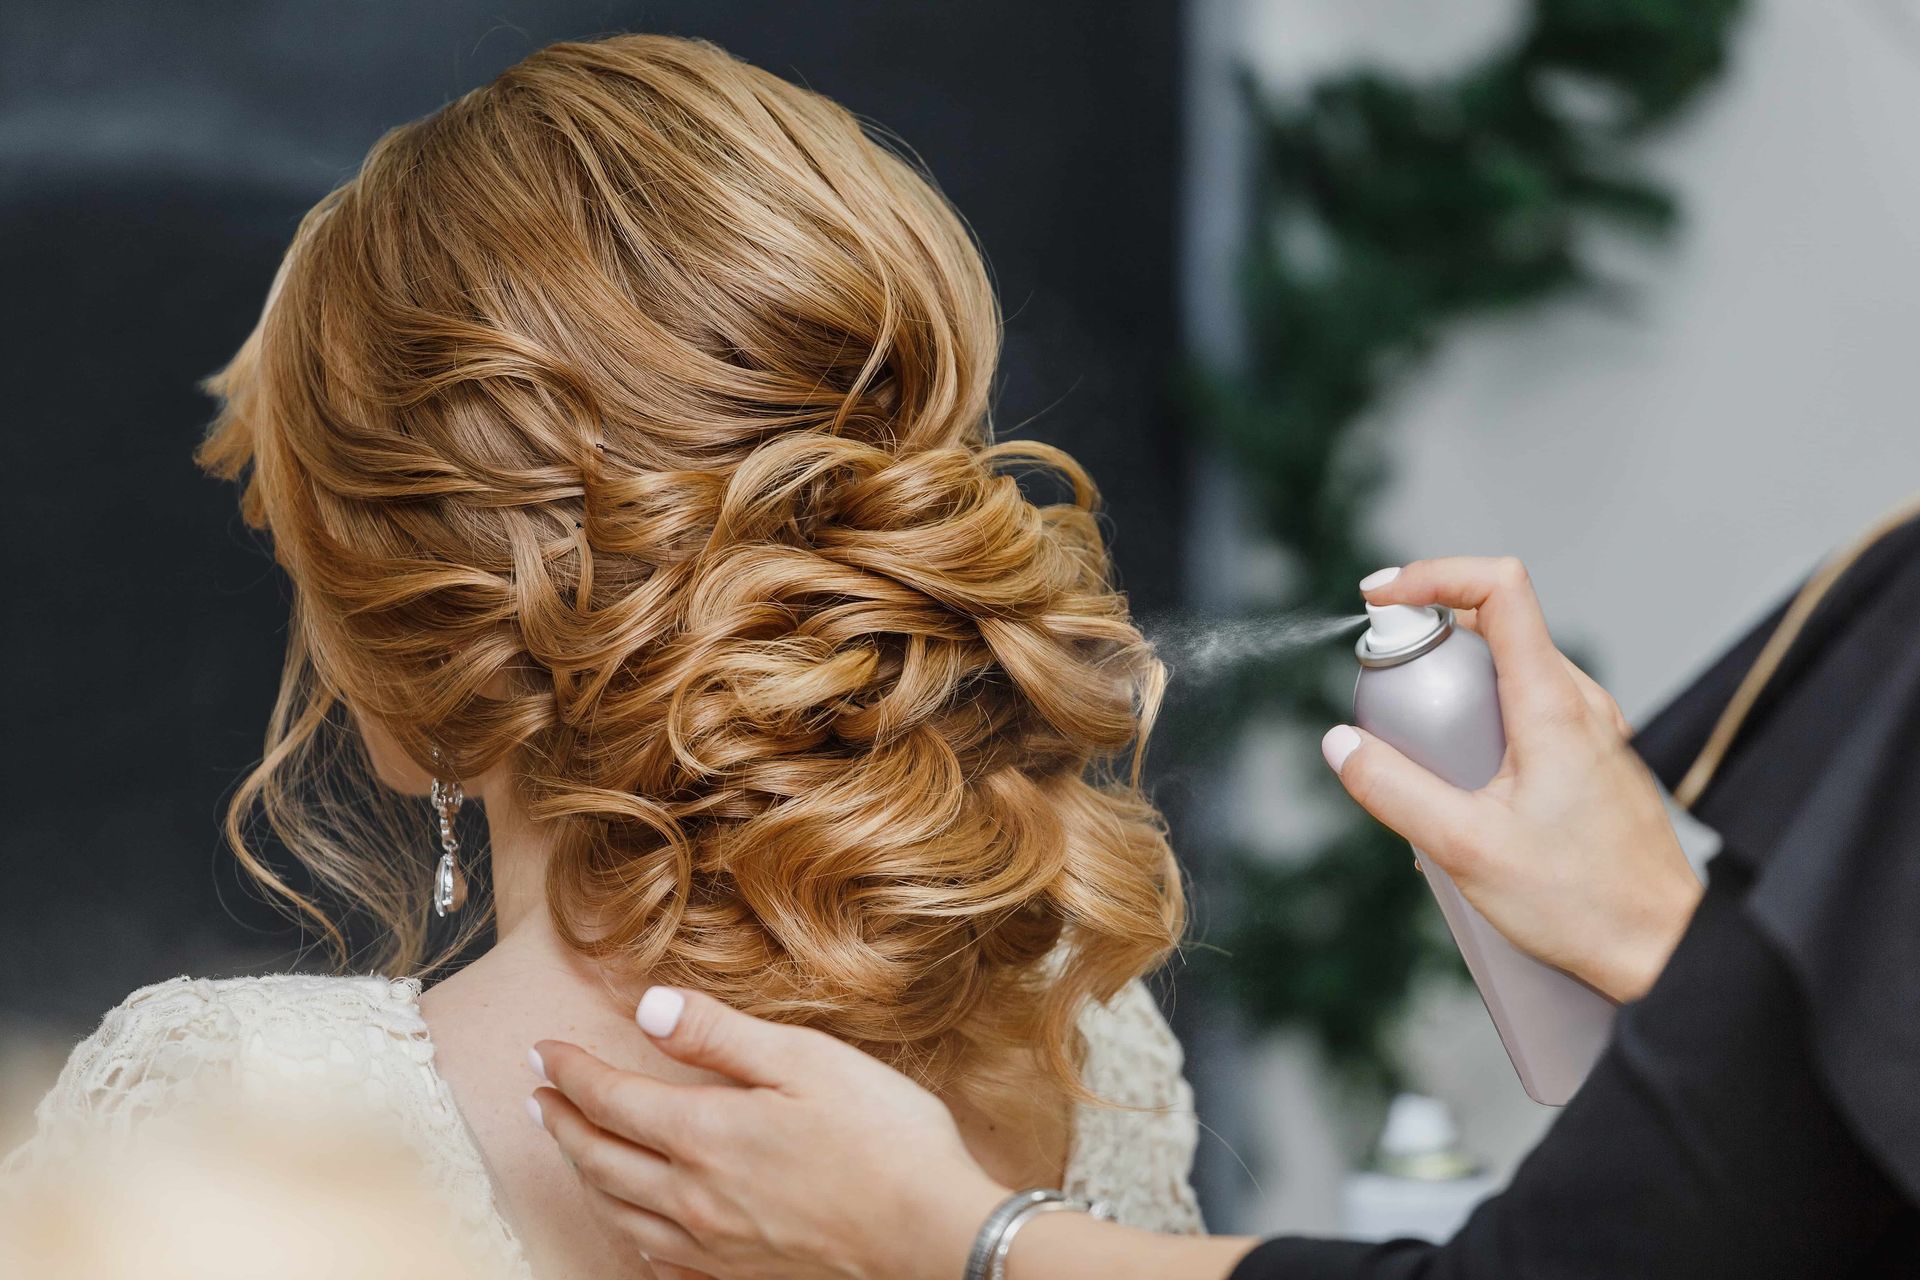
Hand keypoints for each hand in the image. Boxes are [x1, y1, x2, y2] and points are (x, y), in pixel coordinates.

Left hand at [526, 988, 1006, 1279]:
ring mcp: (714, 1246)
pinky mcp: (741, 1277)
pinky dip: (629, 1237)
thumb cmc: (882, 1138)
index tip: (543, 1050)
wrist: (932, 1234)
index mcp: (705, 1134)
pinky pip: (659, 1262)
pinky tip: (634, 1229)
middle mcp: (693, 1197)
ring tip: (571, 1150)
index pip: (611, 1099)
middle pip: (600, 1161)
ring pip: (619, 1214)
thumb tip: (648, 1006)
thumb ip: (720, 1036)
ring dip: (584, 1177)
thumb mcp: (805, 1061)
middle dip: (561, 1125)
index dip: (570, 1072)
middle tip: (538, 1098)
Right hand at [1324, 557, 1702, 1001]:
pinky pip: (1524, 715)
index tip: (1380, 599)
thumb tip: (1340, 744)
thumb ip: (1393, 790)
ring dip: (1451, 695)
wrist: (1667, 954)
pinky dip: (1480, 728)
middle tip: (1388, 704)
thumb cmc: (1585, 905)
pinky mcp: (1593, 760)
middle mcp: (1580, 702)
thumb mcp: (1465, 849)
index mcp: (1554, 704)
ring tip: (1425, 765)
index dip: (1433, 574)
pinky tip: (1464, 797)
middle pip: (1492, 627)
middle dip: (1426, 652)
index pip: (1499, 588)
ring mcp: (1592, 729)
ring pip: (1507, 674)